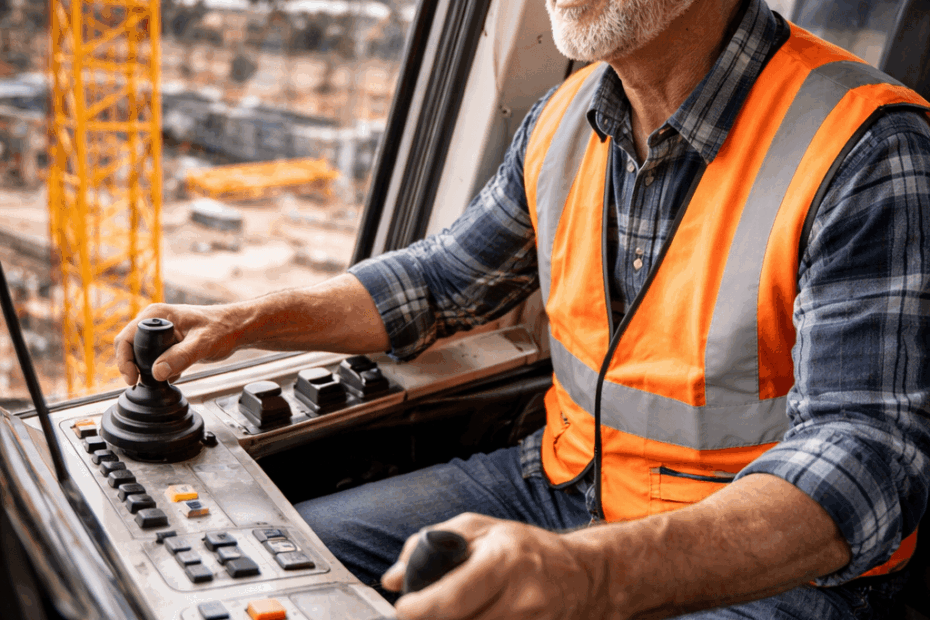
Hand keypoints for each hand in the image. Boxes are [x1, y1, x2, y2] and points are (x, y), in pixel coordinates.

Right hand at [114, 302, 239, 384]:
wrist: (236, 328)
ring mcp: (160, 332)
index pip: (126, 338)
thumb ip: (180, 357)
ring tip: (161, 380)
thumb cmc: (223, 328)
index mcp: (156, 315)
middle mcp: (154, 321)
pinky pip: (153, 358)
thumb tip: (157, 372)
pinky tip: (172, 376)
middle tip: (144, 383)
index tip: (133, 379)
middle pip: (129, 347)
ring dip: (146, 369)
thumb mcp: (202, 344)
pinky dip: (158, 370)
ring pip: (141, 354)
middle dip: (134, 366)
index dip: (124, 360)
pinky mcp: (167, 343)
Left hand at [381, 513, 604, 619]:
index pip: (453, 597)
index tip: (404, 608)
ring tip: (455, 608)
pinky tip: (475, 616)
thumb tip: (392, 578)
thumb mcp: (481, 529)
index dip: (420, 608)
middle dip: (433, 618)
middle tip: (421, 610)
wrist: (583, 576)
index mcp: (503, 560)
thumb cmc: (526, 549)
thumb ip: (431, 545)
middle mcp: (520, 597)